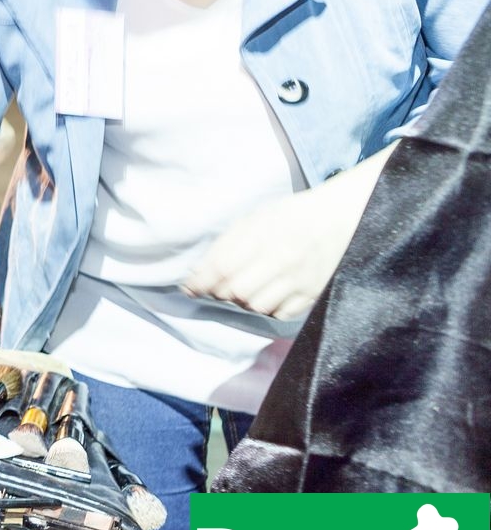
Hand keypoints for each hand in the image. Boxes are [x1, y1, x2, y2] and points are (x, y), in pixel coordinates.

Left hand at [182, 149, 390, 319]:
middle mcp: (283, 259)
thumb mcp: (254, 219)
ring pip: (257, 306)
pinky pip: (280, 313)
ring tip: (245, 288)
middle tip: (219, 286)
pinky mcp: (314, 293)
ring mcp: (301, 279)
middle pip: (237, 291)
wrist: (340, 218)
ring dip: (243, 301)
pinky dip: (268, 308)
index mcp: (264, 235)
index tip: (189, 288)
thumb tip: (197, 274)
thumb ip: (226, 245)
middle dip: (221, 292)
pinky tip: (267, 294)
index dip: (200, 282)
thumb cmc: (290, 216)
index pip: (222, 267)